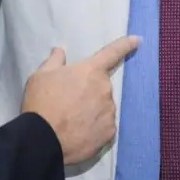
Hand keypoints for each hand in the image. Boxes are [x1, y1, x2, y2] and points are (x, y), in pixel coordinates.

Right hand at [21, 35, 140, 165]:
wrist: (43, 139)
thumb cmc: (41, 102)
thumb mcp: (41, 76)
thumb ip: (54, 61)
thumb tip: (61, 51)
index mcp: (91, 71)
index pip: (111, 53)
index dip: (125, 45)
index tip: (138, 40)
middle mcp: (105, 89)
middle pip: (101, 86)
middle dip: (89, 90)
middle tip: (70, 101)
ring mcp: (109, 112)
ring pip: (103, 107)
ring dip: (93, 109)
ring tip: (73, 120)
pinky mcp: (110, 133)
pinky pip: (104, 125)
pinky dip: (95, 127)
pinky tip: (80, 133)